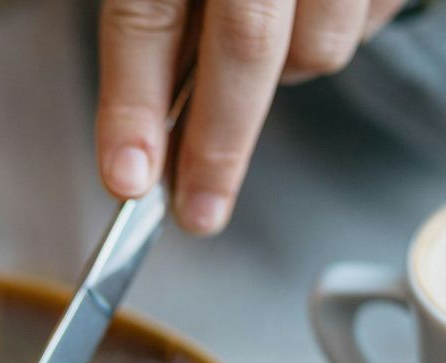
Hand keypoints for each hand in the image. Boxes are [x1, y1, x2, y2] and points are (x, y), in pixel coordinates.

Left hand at [96, 0, 403, 235]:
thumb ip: (160, 14)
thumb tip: (145, 125)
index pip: (147, 19)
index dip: (133, 106)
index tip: (127, 178)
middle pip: (244, 47)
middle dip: (217, 145)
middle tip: (197, 208)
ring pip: (318, 49)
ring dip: (285, 73)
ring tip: (270, 32)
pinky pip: (369, 24)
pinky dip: (337, 33)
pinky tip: (313, 6)